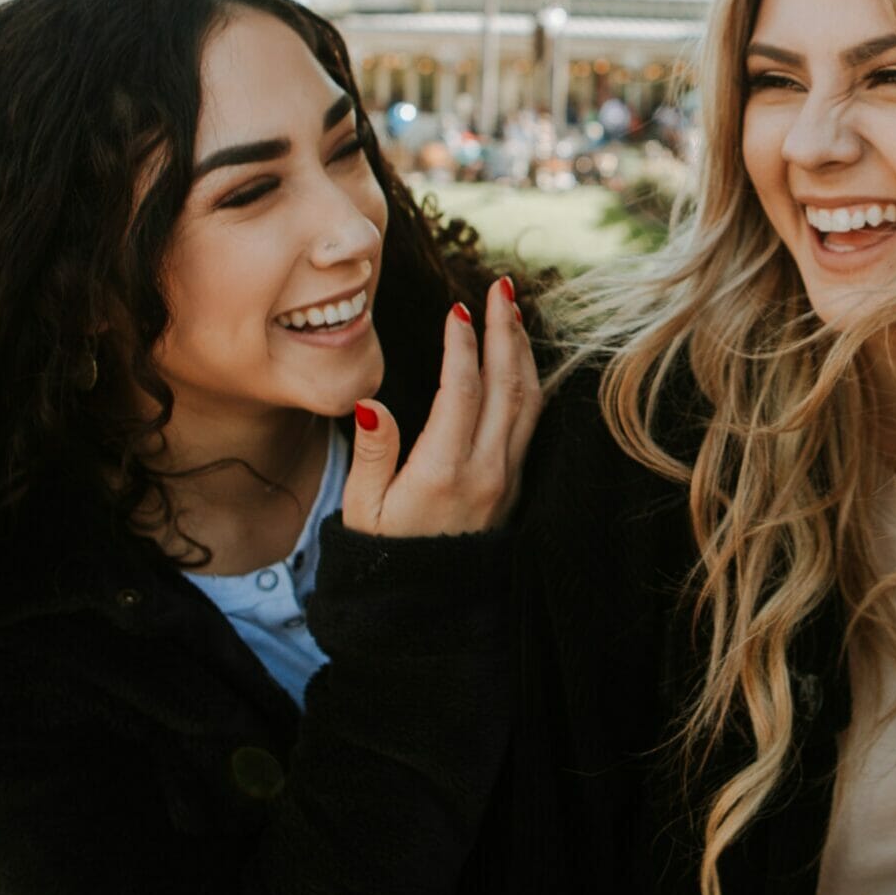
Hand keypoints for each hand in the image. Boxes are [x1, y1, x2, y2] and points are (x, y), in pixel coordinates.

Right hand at [342, 277, 540, 535]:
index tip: (457, 308)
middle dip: (505, 330)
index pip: (460, 390)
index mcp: (442, 471)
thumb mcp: (363, 509)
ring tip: (512, 312)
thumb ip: (373, 453)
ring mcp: (507, 478)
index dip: (461, 345)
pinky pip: (532, 423)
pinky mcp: (516, 485)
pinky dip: (530, 382)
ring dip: (522, 351)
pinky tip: (521, 361)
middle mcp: (485, 470)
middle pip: (507, 385)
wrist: (427, 606)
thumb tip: (370, 403)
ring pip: (528, 401)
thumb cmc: (384, 554)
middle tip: (501, 288)